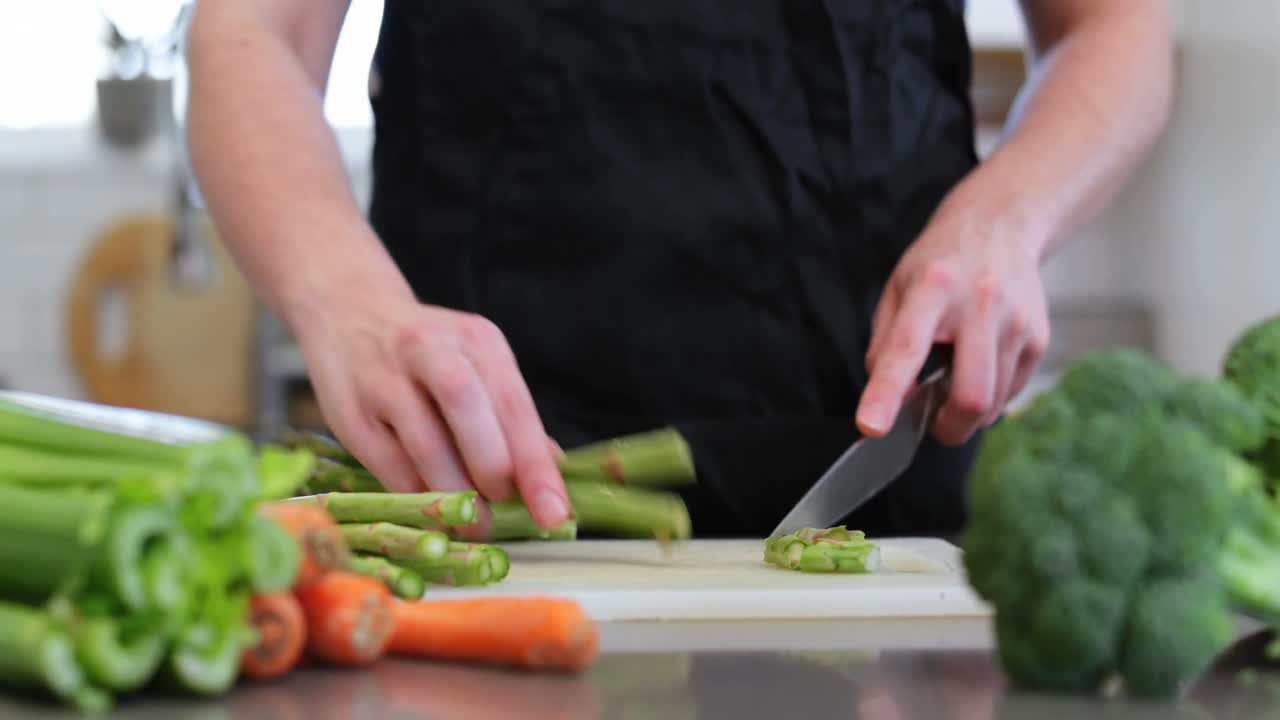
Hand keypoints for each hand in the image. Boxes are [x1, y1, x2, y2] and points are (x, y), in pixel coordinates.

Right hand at [293, 284, 569, 532]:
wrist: (346, 311)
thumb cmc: (428, 350)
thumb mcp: (476, 362)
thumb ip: (510, 414)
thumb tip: (551, 467)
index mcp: (477, 340)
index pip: (513, 404)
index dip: (535, 465)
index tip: (554, 513)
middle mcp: (430, 350)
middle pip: (467, 408)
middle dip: (494, 468)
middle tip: (505, 508)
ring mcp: (384, 380)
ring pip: (427, 443)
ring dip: (456, 494)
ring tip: (475, 526)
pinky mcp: (350, 415)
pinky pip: (390, 466)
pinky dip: (419, 497)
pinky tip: (436, 516)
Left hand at [855, 211, 1050, 445]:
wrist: (999, 225)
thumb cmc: (939, 264)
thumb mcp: (897, 290)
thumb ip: (884, 346)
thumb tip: (887, 402)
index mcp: (931, 289)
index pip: (905, 350)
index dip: (886, 394)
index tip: (871, 427)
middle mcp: (979, 304)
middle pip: (970, 396)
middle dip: (947, 427)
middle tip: (932, 421)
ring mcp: (1016, 321)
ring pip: (993, 403)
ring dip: (967, 413)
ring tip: (954, 377)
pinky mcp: (1038, 337)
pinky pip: (1011, 393)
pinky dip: (990, 396)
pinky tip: (978, 366)